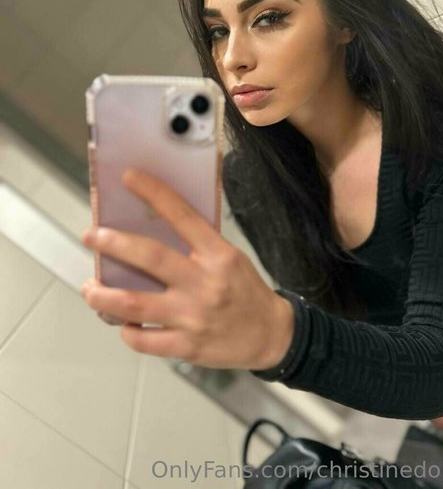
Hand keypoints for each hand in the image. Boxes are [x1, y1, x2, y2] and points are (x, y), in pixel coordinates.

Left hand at [80, 168, 293, 370]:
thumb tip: (151, 231)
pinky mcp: (187, 347)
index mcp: (218, 255)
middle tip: (92, 236)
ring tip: (90, 288)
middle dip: (114, 244)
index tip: (129, 177)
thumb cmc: (245, 291)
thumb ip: (198, 247)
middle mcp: (205, 283)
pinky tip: (123, 323)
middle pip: (150, 258)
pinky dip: (126, 330)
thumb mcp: (230, 258)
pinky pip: (143, 340)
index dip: (154, 193)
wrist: (271, 335)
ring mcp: (194, 317)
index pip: (183, 216)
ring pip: (135, 304)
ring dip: (103, 295)